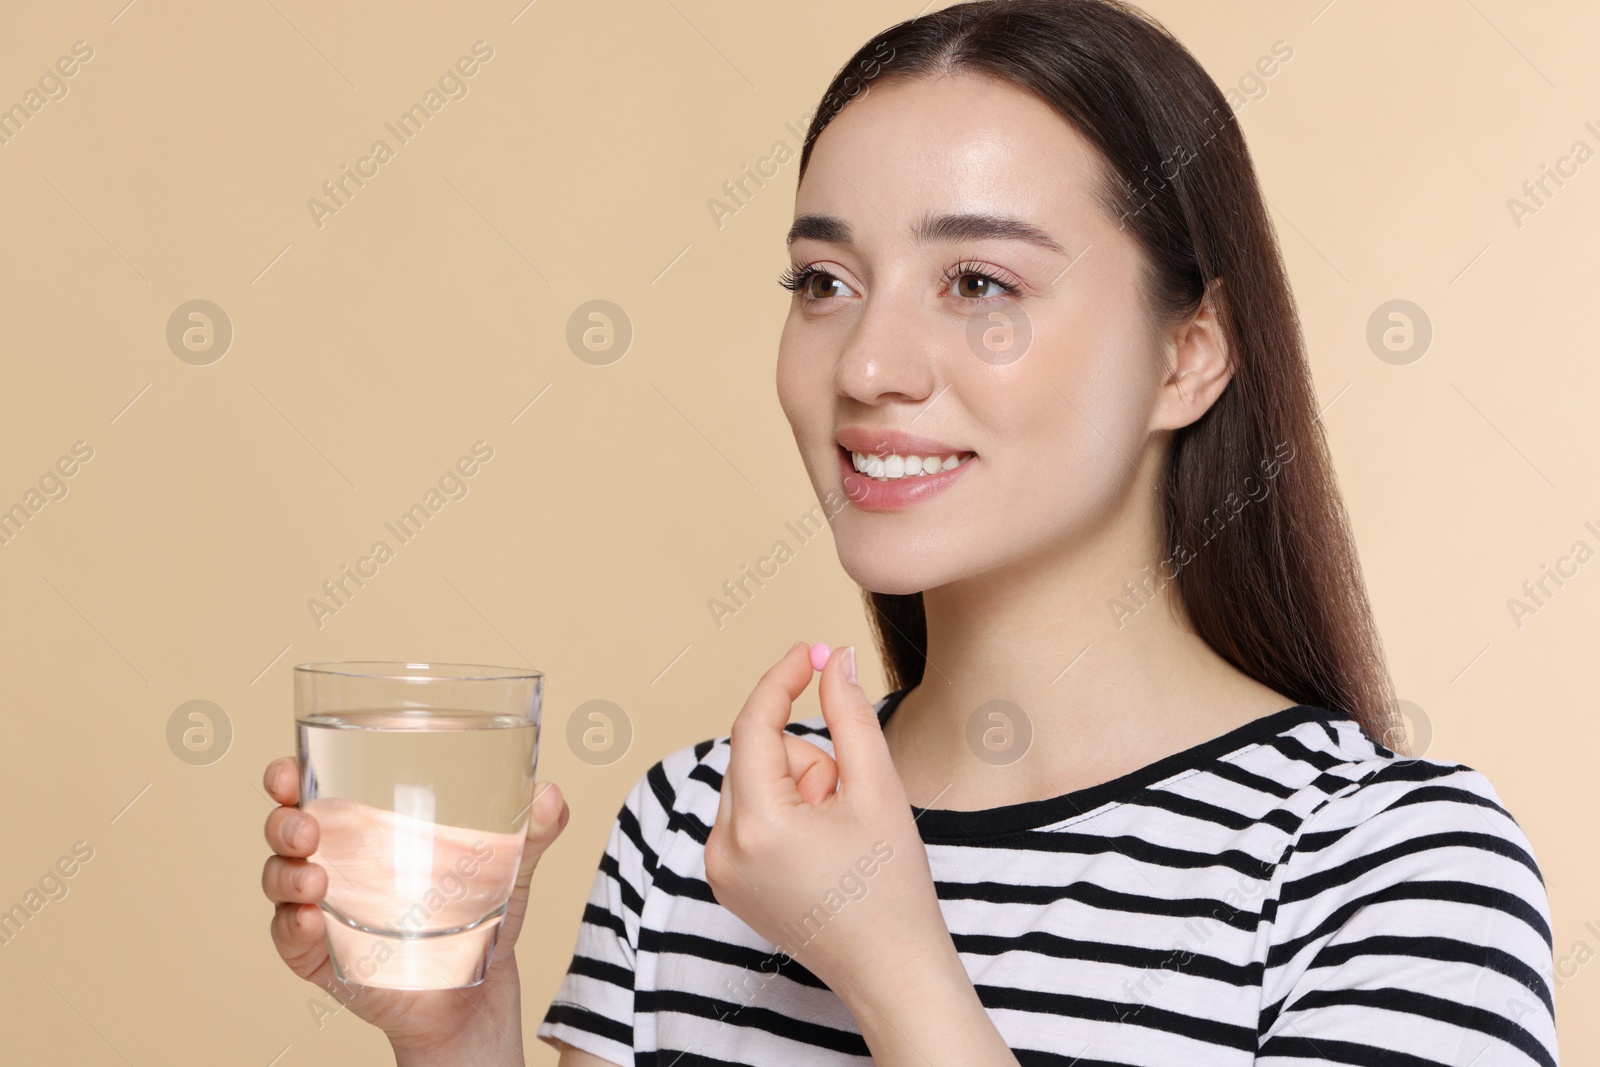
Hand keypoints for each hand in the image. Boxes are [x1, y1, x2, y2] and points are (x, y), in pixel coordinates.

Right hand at [259, 757, 568, 1065]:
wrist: (480, 992)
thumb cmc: (482, 913)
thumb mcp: (510, 865)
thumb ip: (533, 830)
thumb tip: (552, 794)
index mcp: (368, 827)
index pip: (313, 790)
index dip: (289, 777)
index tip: (288, 769)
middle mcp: (337, 862)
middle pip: (286, 829)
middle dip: (284, 820)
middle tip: (307, 824)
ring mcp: (325, 911)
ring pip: (279, 881)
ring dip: (285, 873)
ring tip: (314, 876)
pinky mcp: (326, 957)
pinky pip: (291, 940)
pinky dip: (291, 926)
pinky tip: (310, 917)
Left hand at [704, 641, 954, 1006]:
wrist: (891, 971)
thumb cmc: (893, 887)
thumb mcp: (877, 788)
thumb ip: (849, 714)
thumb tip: (835, 658)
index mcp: (758, 824)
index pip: (754, 726)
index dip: (783, 679)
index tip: (812, 649)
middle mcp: (723, 848)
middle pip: (758, 755)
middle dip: (808, 760)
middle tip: (849, 800)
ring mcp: (720, 870)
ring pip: (755, 783)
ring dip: (799, 789)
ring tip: (838, 834)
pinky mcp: (726, 882)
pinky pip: (749, 815)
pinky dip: (784, 813)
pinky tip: (820, 850)